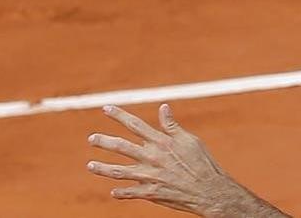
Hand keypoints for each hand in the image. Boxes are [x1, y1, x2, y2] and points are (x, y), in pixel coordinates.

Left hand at [88, 104, 279, 216]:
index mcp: (161, 142)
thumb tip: (163, 107)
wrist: (210, 191)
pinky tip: (113, 192)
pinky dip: (121, 193)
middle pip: (122, 147)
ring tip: (90, 166)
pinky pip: (131, 193)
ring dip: (103, 168)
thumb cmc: (203, 163)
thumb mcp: (190, 140)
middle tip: (91, 138)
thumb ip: (172, 125)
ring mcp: (150, 177)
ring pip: (120, 172)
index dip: (119, 115)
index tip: (105, 108)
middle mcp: (152, 157)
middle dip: (104, 142)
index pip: (135, 125)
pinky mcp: (152, 193)